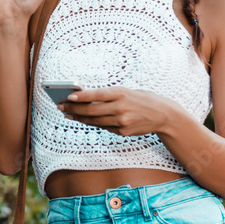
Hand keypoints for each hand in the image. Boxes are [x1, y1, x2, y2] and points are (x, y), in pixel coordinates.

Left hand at [56, 86, 184, 136]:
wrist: (164, 115)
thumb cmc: (143, 99)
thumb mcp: (128, 91)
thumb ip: (109, 96)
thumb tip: (86, 99)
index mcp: (121, 93)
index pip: (96, 95)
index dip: (81, 96)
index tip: (68, 96)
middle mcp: (120, 108)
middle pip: (91, 110)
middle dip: (73, 108)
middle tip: (60, 106)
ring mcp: (121, 122)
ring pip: (94, 121)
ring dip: (79, 118)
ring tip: (67, 113)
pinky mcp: (123, 132)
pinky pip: (104, 127)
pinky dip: (93, 123)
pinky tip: (83, 119)